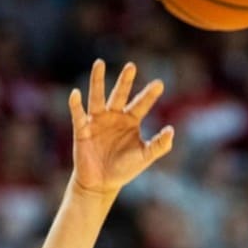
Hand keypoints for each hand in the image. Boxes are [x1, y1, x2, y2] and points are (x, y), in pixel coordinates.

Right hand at [68, 59, 173, 196]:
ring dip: (97, 81)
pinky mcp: (82, 129)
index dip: (150, 94)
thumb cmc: (124, 170)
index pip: (141, 104)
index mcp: (130, 121)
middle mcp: (114, 116)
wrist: (101, 184)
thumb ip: (158, 145)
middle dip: (125, 81)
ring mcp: (97, 120)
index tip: (160, 83)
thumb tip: (172, 130)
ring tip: (99, 63)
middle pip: (120, 94)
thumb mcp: (144, 157)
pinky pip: (78, 114)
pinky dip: (76, 104)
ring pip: (97, 97)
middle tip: (131, 67)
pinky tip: (75, 93)